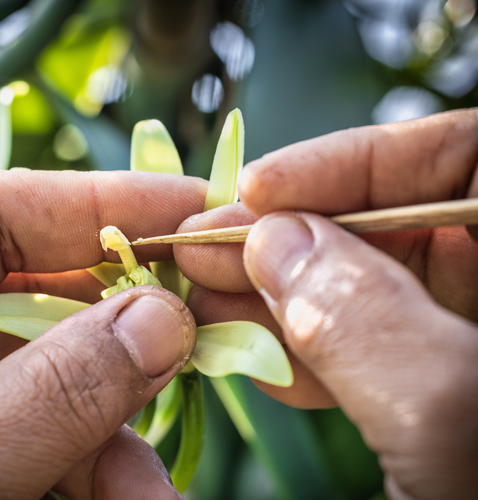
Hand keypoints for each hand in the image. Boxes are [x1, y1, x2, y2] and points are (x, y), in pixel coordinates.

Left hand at [0, 170, 203, 499]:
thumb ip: (58, 393)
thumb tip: (164, 316)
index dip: (93, 203)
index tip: (183, 207)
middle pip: (25, 297)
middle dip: (113, 342)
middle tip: (199, 346)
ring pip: (37, 377)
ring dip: (105, 433)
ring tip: (149, 495)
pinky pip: (24, 432)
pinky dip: (78, 467)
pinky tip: (119, 499)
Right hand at [175, 109, 477, 498]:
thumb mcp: (453, 427)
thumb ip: (367, 322)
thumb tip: (275, 241)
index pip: (472, 160)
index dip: (363, 160)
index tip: (261, 190)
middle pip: (404, 224)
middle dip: (295, 233)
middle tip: (203, 249)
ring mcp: (472, 353)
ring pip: (372, 291)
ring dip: (279, 294)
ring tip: (200, 299)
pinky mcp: (442, 399)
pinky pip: (368, 352)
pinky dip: (304, 349)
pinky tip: (247, 350)